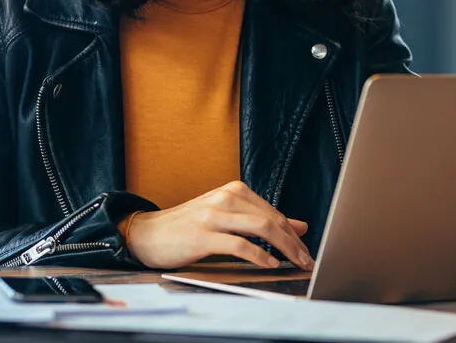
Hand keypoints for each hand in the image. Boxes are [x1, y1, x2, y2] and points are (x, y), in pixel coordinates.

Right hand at [125, 181, 313, 270]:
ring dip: (284, 248)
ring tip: (295, 263)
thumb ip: (260, 219)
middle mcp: (226, 197)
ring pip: (261, 228)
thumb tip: (299, 226)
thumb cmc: (188, 227)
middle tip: (306, 260)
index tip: (306, 251)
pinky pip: (239, 245)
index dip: (293, 234)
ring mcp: (214, 214)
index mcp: (234, 191)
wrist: (148, 233)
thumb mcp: (227, 217)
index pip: (274, 212)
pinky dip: (259, 255)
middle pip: (272, 219)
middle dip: (294, 242)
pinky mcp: (203, 235)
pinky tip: (269, 264)